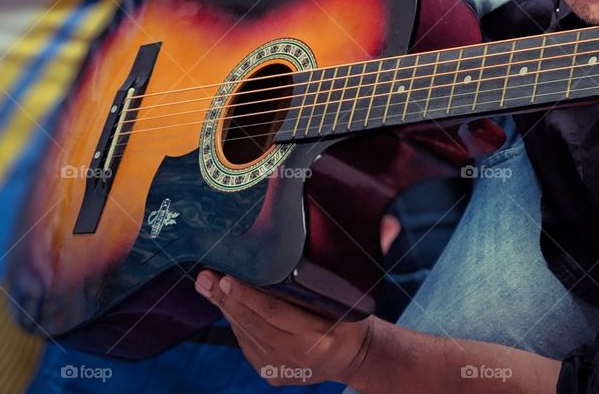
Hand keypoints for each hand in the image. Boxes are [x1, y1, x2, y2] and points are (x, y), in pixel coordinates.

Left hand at [195, 270, 371, 385]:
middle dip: (227, 298)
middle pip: (255, 323)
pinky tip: (223, 302)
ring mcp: (282, 368)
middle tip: (207, 276)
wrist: (355, 356)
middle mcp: (299, 357)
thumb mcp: (362, 290)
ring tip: (207, 284)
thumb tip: (392, 224)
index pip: (278, 313)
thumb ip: (375, 255)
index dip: (250, 295)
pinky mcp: (269, 373)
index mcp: (322, 338)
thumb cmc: (355, 315)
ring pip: (246, 334)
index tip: (228, 276)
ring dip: (225, 309)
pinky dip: (235, 321)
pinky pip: (246, 343)